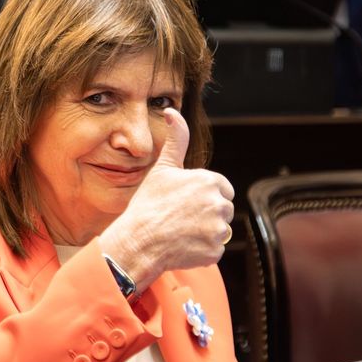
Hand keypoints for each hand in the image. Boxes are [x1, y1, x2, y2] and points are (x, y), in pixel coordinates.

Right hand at [97, 109, 234, 291]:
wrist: (138, 241)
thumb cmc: (148, 205)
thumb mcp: (163, 168)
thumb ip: (177, 140)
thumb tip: (172, 111)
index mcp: (210, 181)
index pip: (221, 188)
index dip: (203, 195)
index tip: (184, 202)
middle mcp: (219, 203)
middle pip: (223, 209)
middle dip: (206, 214)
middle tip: (181, 218)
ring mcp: (218, 229)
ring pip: (219, 229)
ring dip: (205, 232)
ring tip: (181, 231)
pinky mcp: (216, 250)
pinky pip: (215, 249)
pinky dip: (202, 250)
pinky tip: (183, 245)